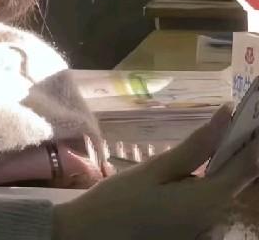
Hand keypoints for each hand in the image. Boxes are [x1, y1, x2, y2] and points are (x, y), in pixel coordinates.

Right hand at [53, 104, 258, 239]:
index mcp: (209, 201)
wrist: (96, 235)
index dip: (251, 136)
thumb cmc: (121, 199)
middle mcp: (217, 218)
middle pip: (242, 177)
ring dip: (226, 160)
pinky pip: (214, 198)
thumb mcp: (156, 168)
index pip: (247, 164)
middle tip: (227, 118)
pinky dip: (214, 176)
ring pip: (228, 186)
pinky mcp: (196, 230)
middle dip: (238, 146)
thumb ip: (195, 146)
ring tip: (215, 135)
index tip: (247, 113)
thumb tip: (226, 115)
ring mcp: (207, 228)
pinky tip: (200, 163)